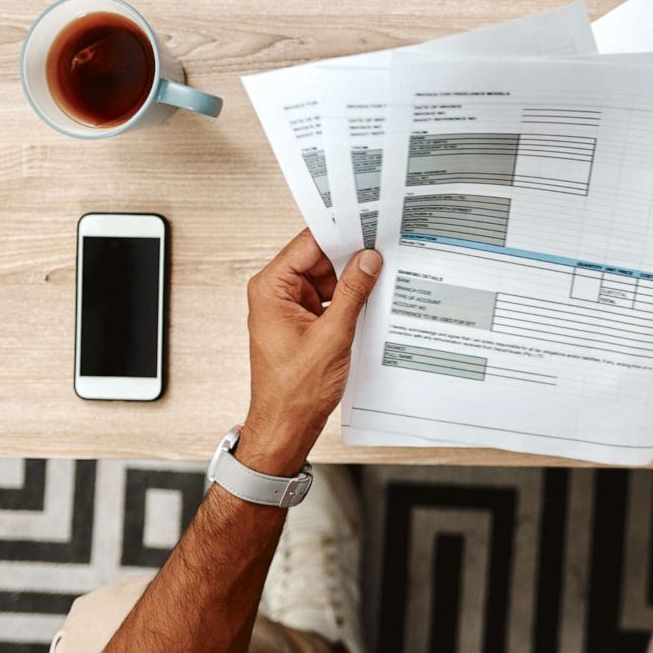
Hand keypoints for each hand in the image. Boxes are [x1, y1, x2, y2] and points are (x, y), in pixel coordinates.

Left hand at [242, 231, 380, 475]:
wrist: (287, 425)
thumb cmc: (294, 390)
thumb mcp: (333, 335)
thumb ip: (353, 293)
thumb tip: (368, 260)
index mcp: (270, 289)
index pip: (307, 245)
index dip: (339, 235)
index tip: (367, 228)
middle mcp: (276, 294)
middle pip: (319, 261)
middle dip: (350, 260)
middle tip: (382, 256)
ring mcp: (290, 309)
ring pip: (327, 280)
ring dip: (352, 284)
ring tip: (379, 285)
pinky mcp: (303, 323)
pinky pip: (330, 300)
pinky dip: (349, 302)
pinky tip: (370, 304)